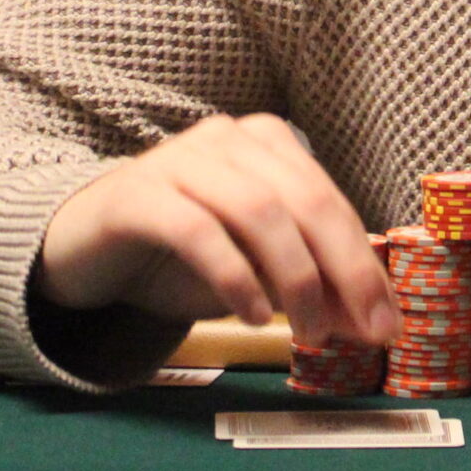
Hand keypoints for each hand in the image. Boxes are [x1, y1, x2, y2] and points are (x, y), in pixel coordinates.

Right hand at [39, 113, 398, 345]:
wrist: (83, 246)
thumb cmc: (178, 255)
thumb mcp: (254, 272)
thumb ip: (309, 286)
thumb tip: (371, 322)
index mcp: (267, 142)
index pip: (329, 200)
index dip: (363, 262)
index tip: (387, 321)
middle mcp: (228, 138)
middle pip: (305, 199)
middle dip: (344, 270)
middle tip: (363, 331)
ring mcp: (180, 159)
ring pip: (258, 210)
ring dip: (294, 278)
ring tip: (307, 332)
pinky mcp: (137, 194)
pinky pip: (198, 231)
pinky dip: (235, 275)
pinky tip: (252, 315)